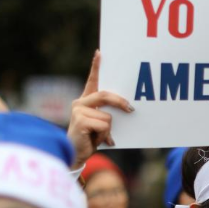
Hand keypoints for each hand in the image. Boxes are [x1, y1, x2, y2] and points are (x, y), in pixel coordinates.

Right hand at [66, 50, 133, 168]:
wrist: (77, 155)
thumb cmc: (91, 139)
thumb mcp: (101, 124)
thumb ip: (107, 114)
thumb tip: (127, 109)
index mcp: (85, 100)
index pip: (92, 81)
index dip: (96, 67)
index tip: (100, 53)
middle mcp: (80, 102)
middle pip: (105, 95)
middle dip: (120, 102)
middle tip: (131, 109)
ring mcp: (78, 110)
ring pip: (108, 116)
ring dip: (108, 130)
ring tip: (99, 136)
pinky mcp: (80, 120)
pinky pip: (104, 125)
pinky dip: (104, 135)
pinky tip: (95, 140)